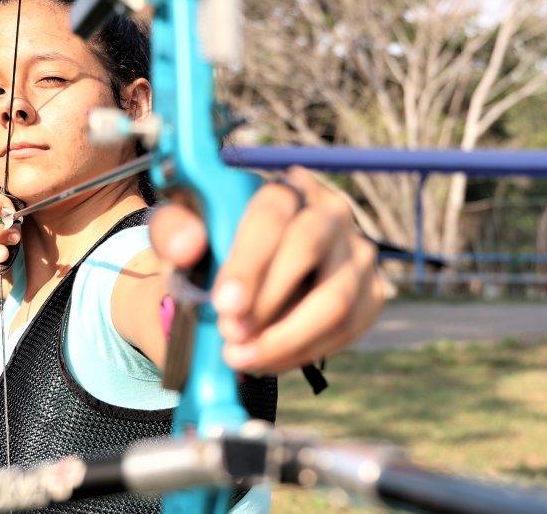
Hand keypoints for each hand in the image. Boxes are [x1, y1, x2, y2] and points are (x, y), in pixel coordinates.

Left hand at [149, 166, 384, 373]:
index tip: (224, 305)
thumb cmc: (217, 245)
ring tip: (244, 358)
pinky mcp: (372, 292)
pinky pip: (347, 330)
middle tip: (232, 338)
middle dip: (267, 302)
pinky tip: (271, 359)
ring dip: (286, 340)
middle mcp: (330, 211)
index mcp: (284, 187)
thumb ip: (174, 231)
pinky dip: (305, 353)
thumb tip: (187, 247)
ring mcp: (358, 251)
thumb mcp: (186, 231)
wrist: (250, 275)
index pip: (272, 212)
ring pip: (336, 301)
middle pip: (309, 248)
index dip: (249, 262)